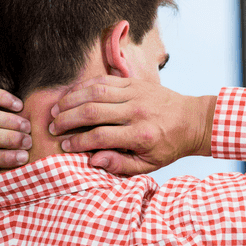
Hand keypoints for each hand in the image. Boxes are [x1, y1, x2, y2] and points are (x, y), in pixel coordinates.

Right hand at [51, 76, 214, 175]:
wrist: (192, 121)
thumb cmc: (169, 146)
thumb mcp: (150, 164)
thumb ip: (121, 165)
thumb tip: (93, 161)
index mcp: (142, 135)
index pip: (101, 137)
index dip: (79, 142)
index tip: (65, 146)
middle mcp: (137, 112)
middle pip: (93, 112)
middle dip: (68, 120)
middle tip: (53, 127)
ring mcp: (136, 94)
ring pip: (95, 92)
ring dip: (71, 100)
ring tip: (56, 111)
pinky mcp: (135, 82)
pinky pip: (104, 80)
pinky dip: (84, 86)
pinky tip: (71, 95)